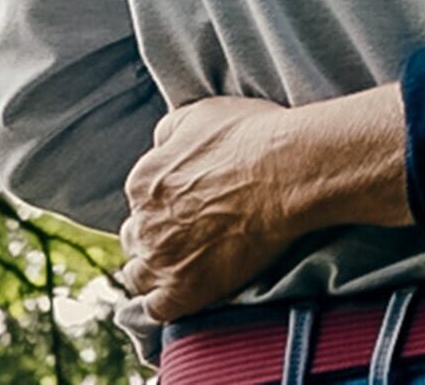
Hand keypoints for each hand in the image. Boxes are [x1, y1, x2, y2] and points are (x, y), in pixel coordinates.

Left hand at [119, 89, 407, 324]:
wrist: (286, 173)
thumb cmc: (250, 138)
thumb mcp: (199, 114)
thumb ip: (168, 132)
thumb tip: (159, 145)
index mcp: (143, 182)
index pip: (139, 202)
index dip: (161, 204)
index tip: (185, 205)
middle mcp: (144, 223)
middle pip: (137, 237)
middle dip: (154, 236)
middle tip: (186, 234)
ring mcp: (163, 260)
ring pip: (140, 275)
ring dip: (155, 270)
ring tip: (182, 266)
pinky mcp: (184, 291)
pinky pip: (156, 310)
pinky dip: (161, 305)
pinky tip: (177, 296)